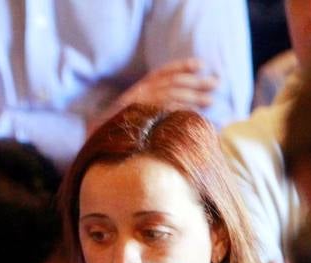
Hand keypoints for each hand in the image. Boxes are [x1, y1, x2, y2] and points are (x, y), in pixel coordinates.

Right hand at [99, 58, 218, 127]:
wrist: (94, 149)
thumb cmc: (113, 136)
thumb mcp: (128, 116)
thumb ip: (146, 108)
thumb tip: (169, 107)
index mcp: (135, 92)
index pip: (162, 72)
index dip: (182, 67)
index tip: (201, 65)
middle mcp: (137, 95)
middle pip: (172, 83)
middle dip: (195, 82)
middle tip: (216, 83)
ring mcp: (138, 107)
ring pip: (171, 96)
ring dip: (193, 97)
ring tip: (211, 101)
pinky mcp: (140, 120)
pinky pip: (165, 113)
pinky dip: (181, 112)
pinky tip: (194, 114)